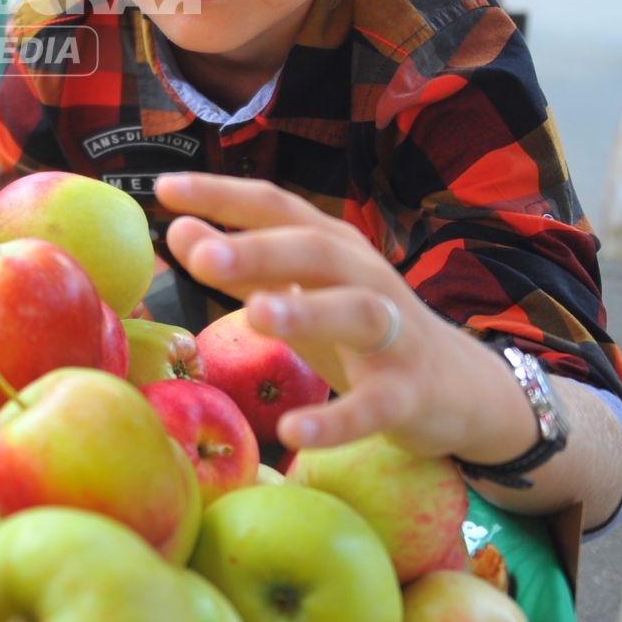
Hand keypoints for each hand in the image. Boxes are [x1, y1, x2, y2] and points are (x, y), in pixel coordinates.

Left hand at [155, 172, 532, 461]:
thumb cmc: (354, 329)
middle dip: (259, 250)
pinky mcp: (408, 394)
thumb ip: (239, 264)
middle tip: (202, 257)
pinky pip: (374, 406)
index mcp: (330, 246)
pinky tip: (292, 433)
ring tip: (254, 315)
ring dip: (307, 310)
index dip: (222, 195)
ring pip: (355, 312)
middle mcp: (363, 277)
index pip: (274, 206)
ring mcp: (393, 334)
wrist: (457, 387)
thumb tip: (176, 228)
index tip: (164, 188)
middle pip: (314, 251)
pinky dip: (336, 420)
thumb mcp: (295, 291)